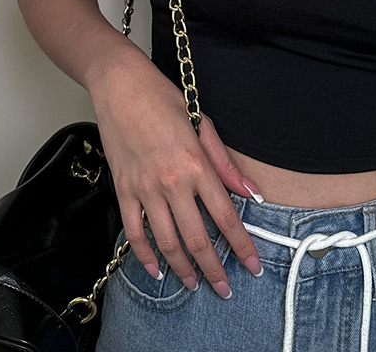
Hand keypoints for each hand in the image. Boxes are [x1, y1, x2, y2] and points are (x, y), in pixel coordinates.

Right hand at [89, 54, 262, 296]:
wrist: (122, 87)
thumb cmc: (164, 100)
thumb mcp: (204, 125)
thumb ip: (226, 164)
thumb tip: (251, 192)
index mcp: (197, 165)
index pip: (226, 216)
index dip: (241, 245)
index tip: (253, 265)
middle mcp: (172, 182)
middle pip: (197, 237)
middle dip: (213, 268)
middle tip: (224, 288)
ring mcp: (145, 188)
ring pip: (166, 241)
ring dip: (182, 267)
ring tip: (194, 283)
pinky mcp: (123, 189)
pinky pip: (134, 231)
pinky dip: (145, 254)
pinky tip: (156, 268)